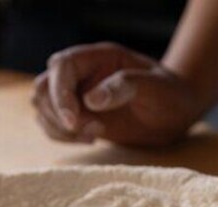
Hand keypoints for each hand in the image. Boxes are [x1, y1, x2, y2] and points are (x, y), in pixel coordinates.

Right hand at [31, 42, 202, 145]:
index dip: (60, 93)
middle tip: (93, 130)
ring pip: (43, 108)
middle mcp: (82, 73)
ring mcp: (76, 95)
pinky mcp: (77, 116)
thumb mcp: (156, 88)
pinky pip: (52, 125)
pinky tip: (91, 138)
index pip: (62, 67)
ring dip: (60, 128)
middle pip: (44, 88)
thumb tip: (91, 99)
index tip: (74, 120)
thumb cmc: (170, 95)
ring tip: (94, 134)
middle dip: (59, 114)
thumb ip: (126, 86)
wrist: (174, 113)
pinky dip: (63, 137)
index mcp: (98, 57)